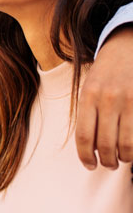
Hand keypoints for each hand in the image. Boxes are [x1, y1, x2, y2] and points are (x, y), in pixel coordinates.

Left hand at [76, 26, 132, 168]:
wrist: (126, 47)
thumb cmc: (105, 72)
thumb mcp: (88, 87)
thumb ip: (87, 113)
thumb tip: (88, 145)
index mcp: (88, 96)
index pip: (84, 135)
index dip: (85, 155)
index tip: (89, 165)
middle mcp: (107, 99)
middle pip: (104, 143)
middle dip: (105, 161)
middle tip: (107, 165)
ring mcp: (127, 101)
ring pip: (124, 143)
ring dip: (122, 158)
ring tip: (120, 160)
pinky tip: (131, 150)